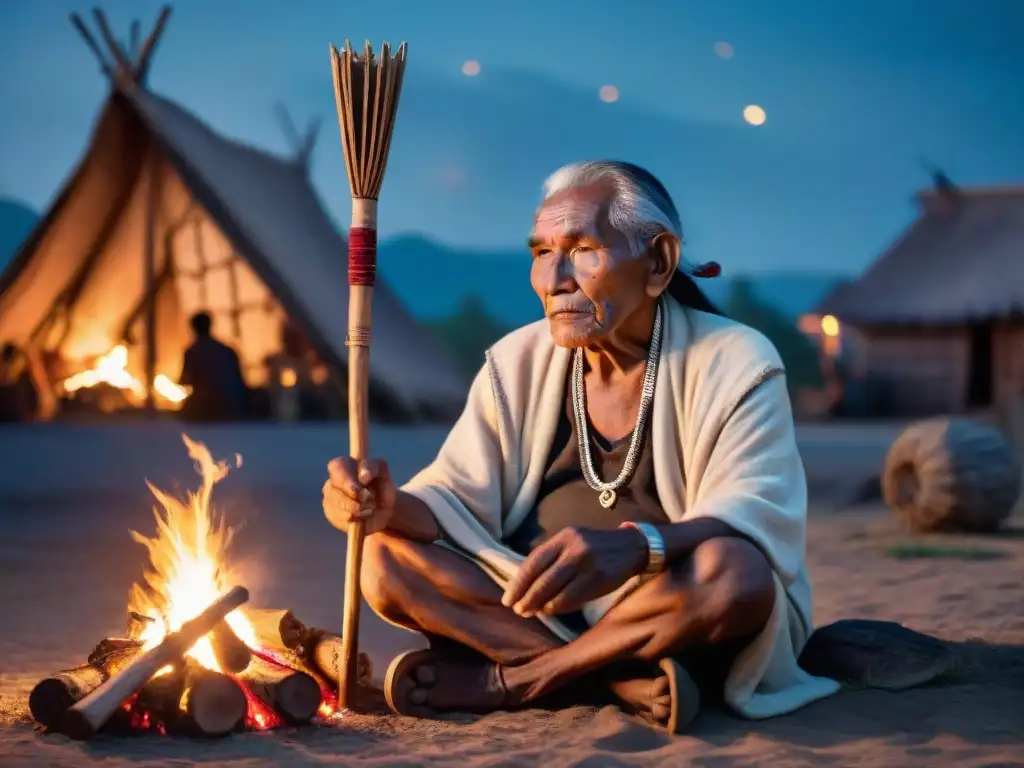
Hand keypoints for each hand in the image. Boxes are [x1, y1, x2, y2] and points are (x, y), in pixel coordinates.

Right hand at [322, 457, 396, 535]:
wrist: (384, 507)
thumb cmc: (381, 484)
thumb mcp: (382, 470)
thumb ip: (372, 467)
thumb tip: (362, 476)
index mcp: (344, 465)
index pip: (337, 467)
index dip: (347, 480)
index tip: (362, 490)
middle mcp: (332, 481)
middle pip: (334, 490)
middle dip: (354, 499)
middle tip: (370, 502)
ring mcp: (330, 498)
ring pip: (337, 507)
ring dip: (357, 510)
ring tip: (370, 509)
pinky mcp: (331, 514)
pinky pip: (339, 520)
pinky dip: (355, 520)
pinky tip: (363, 517)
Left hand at [502, 526, 648, 617]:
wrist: (630, 547)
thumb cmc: (593, 547)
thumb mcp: (572, 541)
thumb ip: (551, 558)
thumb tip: (523, 585)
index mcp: (563, 537)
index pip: (534, 561)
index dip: (518, 582)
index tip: (507, 598)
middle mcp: (574, 548)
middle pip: (542, 579)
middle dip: (526, 598)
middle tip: (517, 610)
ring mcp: (588, 564)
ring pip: (556, 591)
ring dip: (539, 605)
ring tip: (530, 612)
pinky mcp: (599, 579)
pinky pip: (572, 598)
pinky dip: (557, 607)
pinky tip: (549, 610)